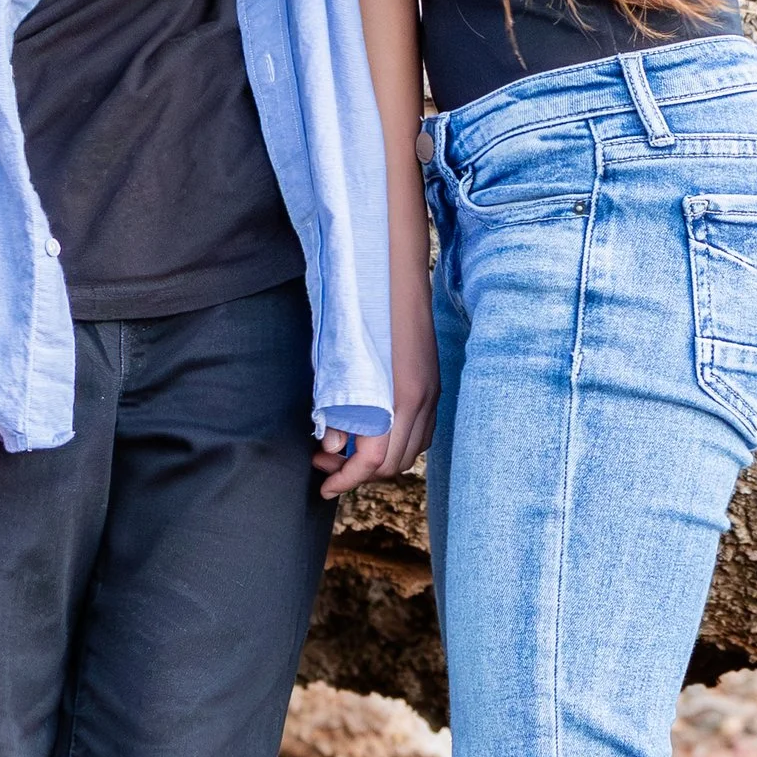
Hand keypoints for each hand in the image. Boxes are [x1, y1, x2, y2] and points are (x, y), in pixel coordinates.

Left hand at [315, 280, 438, 498]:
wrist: (393, 269)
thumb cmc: (359, 310)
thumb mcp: (336, 362)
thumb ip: (336, 408)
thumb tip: (332, 447)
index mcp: (397, 397)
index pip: (374, 460)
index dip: (346, 480)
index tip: (323, 487)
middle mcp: (421, 400)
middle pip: (394, 464)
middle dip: (357, 472)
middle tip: (323, 462)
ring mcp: (432, 392)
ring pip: (411, 452)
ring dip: (377, 460)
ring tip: (343, 449)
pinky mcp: (433, 383)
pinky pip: (422, 432)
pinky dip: (397, 444)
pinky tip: (372, 434)